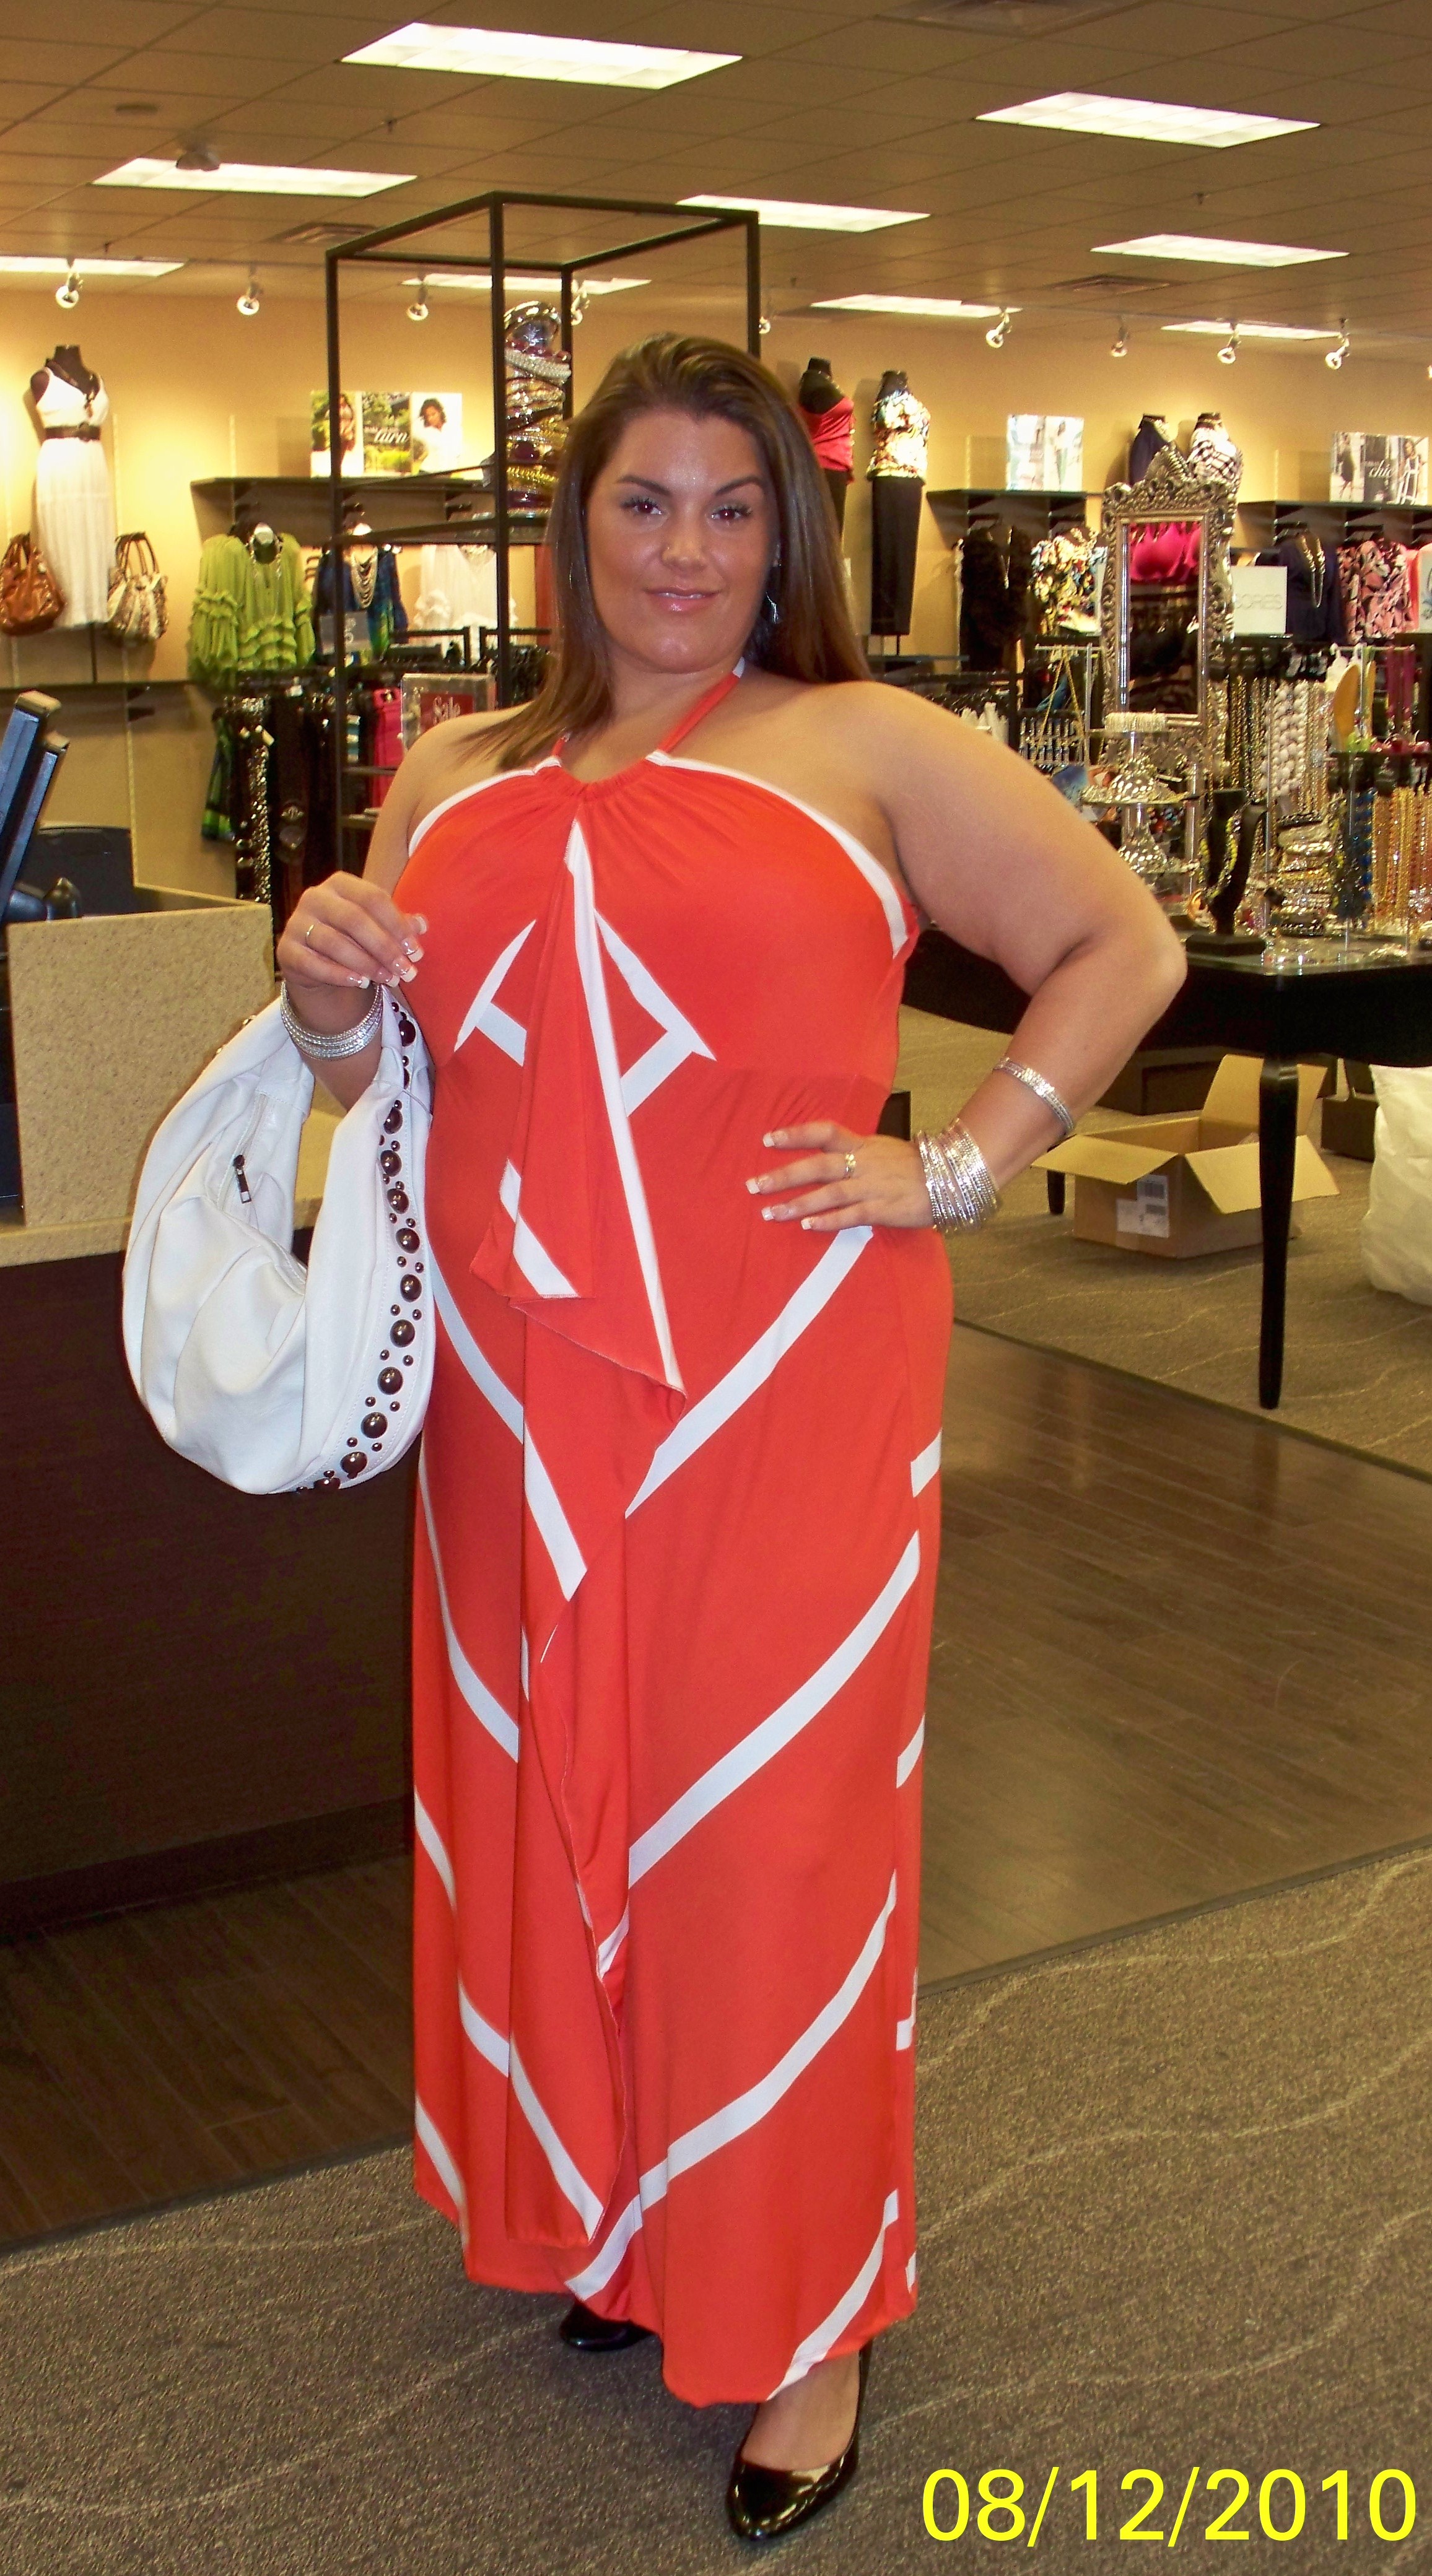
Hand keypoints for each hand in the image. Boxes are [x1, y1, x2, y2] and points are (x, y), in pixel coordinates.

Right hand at [275, 875, 426, 1007]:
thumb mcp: (377, 929)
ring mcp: (297, 923)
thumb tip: (423, 924)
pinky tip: (361, 983)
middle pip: (354, 920)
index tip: (416, 951)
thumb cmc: (353, 939)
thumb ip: (398, 925)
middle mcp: (315, 897)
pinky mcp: (286, 950)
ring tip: (389, 979)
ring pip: (334, 943)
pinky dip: (339, 974)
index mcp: (340, 884)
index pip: (373, 898)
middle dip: (384, 947)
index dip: (397, 925)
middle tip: (406, 970)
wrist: (315, 963)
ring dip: (366, 964)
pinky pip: (313, 963)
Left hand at [747, 1121, 932, 1231]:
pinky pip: (852, 1215)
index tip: (767, 1139)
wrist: (953, 1178)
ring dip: (798, 1204)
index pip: (823, 1132)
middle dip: (783, 1176)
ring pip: (829, 1193)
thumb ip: (856, 1153)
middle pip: (817, 1166)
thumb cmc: (916, 1166)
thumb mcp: (883, 1150)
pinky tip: (809, 1227)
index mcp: (862, 1145)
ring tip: (772, 1213)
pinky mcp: (884, 1209)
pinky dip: (829, 1221)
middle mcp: (863, 1163)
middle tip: (754, 1186)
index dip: (795, 1134)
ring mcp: (873, 1186)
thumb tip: (827, 1157)